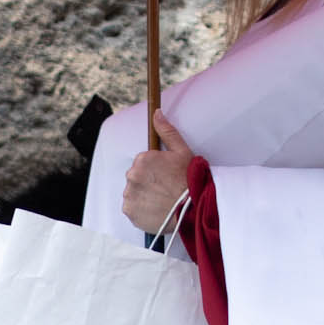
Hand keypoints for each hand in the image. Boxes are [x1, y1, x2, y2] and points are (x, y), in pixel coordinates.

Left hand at [119, 109, 197, 231]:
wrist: (194, 209)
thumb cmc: (190, 180)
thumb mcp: (182, 151)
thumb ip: (166, 131)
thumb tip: (156, 113)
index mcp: (143, 159)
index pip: (143, 162)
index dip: (156, 169)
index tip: (167, 176)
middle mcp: (132, 175)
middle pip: (136, 176)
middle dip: (148, 181)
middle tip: (165, 189)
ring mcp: (129, 194)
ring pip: (134, 192)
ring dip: (144, 195)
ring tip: (162, 200)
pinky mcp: (129, 211)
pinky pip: (132, 208)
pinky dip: (141, 209)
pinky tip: (156, 208)